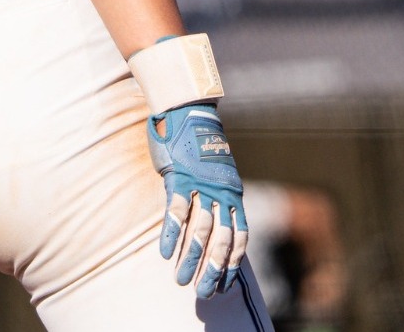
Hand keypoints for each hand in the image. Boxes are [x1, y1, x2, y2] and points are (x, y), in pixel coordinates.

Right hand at [147, 103, 247, 297]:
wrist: (188, 110)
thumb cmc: (198, 144)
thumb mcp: (215, 172)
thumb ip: (215, 196)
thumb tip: (211, 222)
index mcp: (232, 192)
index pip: (239, 234)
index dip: (232, 261)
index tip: (224, 283)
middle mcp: (221, 192)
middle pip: (222, 239)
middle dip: (214, 269)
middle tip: (205, 293)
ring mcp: (200, 184)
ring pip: (200, 229)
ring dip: (191, 258)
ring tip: (181, 279)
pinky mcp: (179, 177)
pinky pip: (176, 210)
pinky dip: (171, 233)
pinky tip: (164, 252)